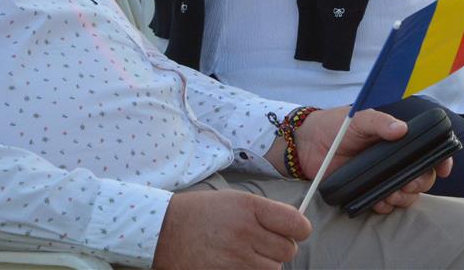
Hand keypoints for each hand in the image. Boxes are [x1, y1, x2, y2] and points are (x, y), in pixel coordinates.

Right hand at [152, 188, 311, 268]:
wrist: (163, 232)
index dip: (300, 229)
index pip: (296, 224)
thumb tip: (296, 223)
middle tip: (264, 243)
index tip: (297, 230)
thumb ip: (265, 212)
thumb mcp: (234, 200)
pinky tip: (237, 263)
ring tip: (247, 254)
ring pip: (273, 269)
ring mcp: (235, 258)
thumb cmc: (200, 213)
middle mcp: (245, 233)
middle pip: (288, 251)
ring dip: (266, 263)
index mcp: (250, 208)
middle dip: (281, 248)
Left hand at [295, 107, 449, 211]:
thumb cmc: (335, 125)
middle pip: (423, 176)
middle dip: (421, 182)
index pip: (428, 150)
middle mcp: (394, 160)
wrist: (307, 145)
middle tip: (409, 182)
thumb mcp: (359, 118)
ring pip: (408, 194)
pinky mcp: (368, 192)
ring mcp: (382, 177)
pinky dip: (386, 205)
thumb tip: (401, 129)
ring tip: (392, 192)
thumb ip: (379, 121)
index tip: (444, 169)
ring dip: (405, 196)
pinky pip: (386, 205)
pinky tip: (378, 200)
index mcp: (398, 140)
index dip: (441, 160)